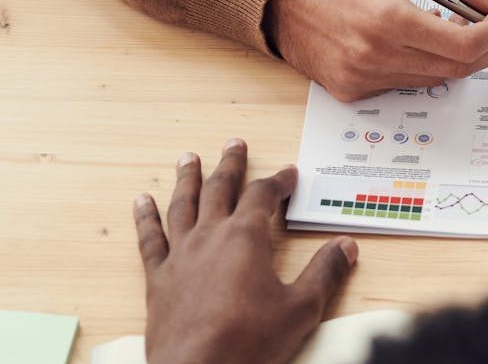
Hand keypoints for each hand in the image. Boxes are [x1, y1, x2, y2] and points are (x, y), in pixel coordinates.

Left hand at [135, 140, 357, 363]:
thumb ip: (325, 273)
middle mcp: (210, 237)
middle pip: (220, 189)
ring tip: (188, 158)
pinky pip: (150, 239)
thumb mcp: (301, 308)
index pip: (264, 196)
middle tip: (235, 144)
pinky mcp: (158, 279)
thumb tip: (346, 246)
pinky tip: (141, 201)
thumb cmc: (248, 342)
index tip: (289, 174)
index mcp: (246, 239)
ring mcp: (180, 256)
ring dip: (187, 178)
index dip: (279, 181)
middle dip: (231, 165)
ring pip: (182, 205)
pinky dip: (146, 217)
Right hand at [267, 0, 487, 101]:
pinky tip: (415, 42)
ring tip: (456, 30)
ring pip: (433, 79)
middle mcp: (374, 56)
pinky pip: (403, 85)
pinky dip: (421, 65)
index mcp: (387, 20)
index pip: (463, 46)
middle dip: (486, 51)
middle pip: (456, 69)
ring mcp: (361, 80)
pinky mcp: (351, 92)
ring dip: (454, 58)